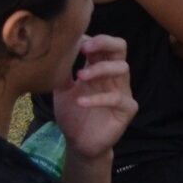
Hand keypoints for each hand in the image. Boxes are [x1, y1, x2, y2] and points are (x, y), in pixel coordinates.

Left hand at [53, 35, 137, 160]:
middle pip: (120, 48)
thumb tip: (56, 52)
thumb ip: (62, 72)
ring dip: (101, 69)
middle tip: (86, 48)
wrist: (79, 143)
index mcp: (99, 68)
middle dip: (105, 43)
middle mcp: (113, 76)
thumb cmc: (73, 114)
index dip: (92, 39)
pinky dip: (99, 98)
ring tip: (80, 77)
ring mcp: (122, 91)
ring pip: (123, 68)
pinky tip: (81, 102)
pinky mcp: (126, 109)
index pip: (105, 44)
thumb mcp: (62, 90)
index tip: (73, 42)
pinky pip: (118, 98)